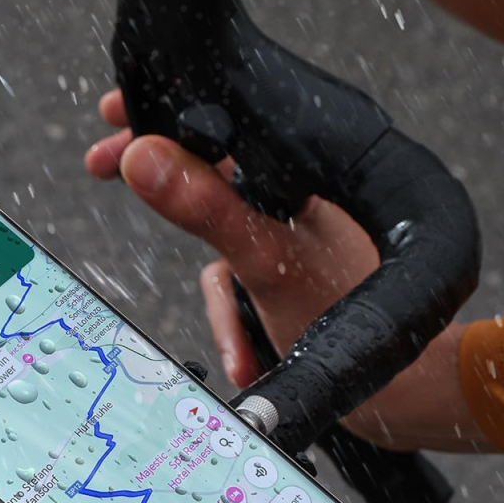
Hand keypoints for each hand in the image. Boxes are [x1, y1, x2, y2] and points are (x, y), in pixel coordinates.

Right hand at [85, 90, 489, 452]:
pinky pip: (238, 294)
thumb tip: (142, 157)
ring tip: (244, 347)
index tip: (115, 113)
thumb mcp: (264, 259)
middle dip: (169, 200)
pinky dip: (237, 328)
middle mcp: (293, 205)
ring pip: (220, 253)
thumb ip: (205, 208)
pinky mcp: (285, 285)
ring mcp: (287, 246)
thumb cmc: (348, 312)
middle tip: (105, 169)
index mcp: (299, 178)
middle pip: (211, 187)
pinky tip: (253, 359)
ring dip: (224, 306)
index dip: (167, 120)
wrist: (398, 388)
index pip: (223, 131)